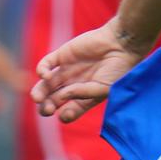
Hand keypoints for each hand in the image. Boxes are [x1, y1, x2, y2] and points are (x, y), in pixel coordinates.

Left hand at [30, 21, 144, 123]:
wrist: (122, 44)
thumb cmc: (118, 69)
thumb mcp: (103, 88)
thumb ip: (82, 93)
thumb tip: (61, 96)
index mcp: (85, 96)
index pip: (68, 111)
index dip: (63, 115)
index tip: (65, 114)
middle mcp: (73, 85)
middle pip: (52, 100)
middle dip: (46, 107)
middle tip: (48, 109)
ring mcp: (67, 70)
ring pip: (44, 85)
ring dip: (38, 93)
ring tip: (38, 98)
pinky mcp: (62, 55)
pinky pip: (45, 64)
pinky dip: (41, 71)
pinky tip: (46, 76)